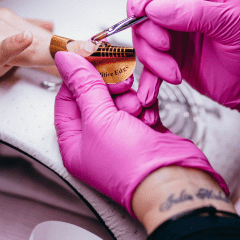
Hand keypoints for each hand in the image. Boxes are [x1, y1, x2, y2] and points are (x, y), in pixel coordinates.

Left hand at [54, 51, 227, 216]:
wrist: (173, 181)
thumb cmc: (131, 165)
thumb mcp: (99, 119)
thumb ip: (84, 85)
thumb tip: (66, 60)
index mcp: (74, 141)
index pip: (66, 98)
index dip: (77, 77)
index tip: (89, 58)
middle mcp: (95, 137)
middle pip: (95, 95)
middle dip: (110, 87)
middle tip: (122, 84)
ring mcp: (120, 132)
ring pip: (119, 97)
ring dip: (130, 98)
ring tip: (137, 108)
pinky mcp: (142, 127)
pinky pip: (139, 103)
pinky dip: (146, 105)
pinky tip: (149, 117)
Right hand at [127, 0, 239, 133]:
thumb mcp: (236, 24)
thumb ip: (196, 13)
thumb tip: (156, 8)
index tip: (144, 6)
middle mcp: (182, 0)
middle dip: (146, 25)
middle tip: (164, 44)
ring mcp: (172, 26)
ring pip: (141, 31)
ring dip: (151, 55)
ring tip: (172, 70)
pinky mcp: (167, 51)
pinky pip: (146, 57)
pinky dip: (148, 74)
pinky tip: (154, 88)